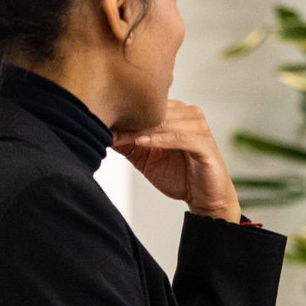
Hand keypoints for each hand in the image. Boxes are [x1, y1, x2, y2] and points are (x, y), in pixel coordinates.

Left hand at [112, 100, 240, 221]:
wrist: (205, 199)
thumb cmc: (180, 176)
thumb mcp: (146, 158)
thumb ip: (129, 143)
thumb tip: (102, 132)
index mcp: (177, 112)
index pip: (148, 106)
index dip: (124, 114)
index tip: (100, 122)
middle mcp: (190, 114)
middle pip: (155, 112)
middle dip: (130, 121)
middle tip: (106, 128)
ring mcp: (199, 127)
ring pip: (166, 122)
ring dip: (141, 130)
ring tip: (120, 136)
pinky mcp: (205, 145)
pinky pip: (180, 138)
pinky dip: (160, 140)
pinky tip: (142, 143)